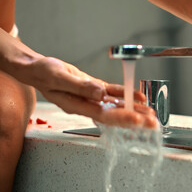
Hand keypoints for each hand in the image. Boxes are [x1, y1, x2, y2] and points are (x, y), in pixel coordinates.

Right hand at [22, 57, 157, 127]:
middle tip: (153, 123)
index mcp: (77, 106)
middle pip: (114, 115)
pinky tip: (139, 97)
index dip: (122, 118)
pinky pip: (113, 93)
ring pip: (116, 105)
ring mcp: (92, 98)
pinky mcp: (94, 89)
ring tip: (151, 114)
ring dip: (134, 109)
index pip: (103, 115)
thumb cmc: (43, 72)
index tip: (138, 120)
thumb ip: (80, 86)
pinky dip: (126, 95)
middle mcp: (87, 105)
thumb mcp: (59, 77)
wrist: (38, 68)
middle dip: (135, 119)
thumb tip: (100, 93)